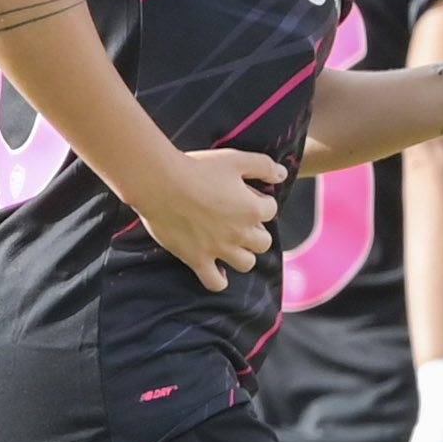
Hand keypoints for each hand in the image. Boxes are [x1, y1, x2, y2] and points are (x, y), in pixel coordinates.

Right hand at [130, 147, 279, 290]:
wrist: (160, 183)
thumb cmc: (196, 168)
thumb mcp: (235, 159)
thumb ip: (264, 166)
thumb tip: (283, 175)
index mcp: (251, 209)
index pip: (271, 210)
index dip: (259, 201)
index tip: (244, 194)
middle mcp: (240, 233)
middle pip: (263, 242)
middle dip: (255, 232)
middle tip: (237, 221)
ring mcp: (219, 249)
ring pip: (246, 263)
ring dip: (242, 254)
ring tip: (229, 244)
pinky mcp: (197, 259)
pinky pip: (215, 283)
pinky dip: (219, 280)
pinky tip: (217, 271)